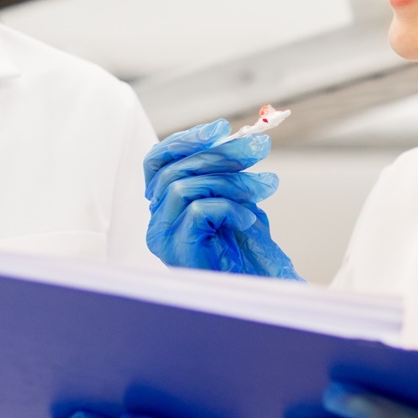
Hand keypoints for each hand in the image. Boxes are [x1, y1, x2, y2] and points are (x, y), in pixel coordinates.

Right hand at [144, 121, 299, 279]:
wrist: (261, 289)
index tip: (220, 128)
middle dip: (220, 153)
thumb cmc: (247, 250)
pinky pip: (196, 210)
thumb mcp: (236, 198)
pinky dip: (229, 208)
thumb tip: (233, 135)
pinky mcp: (176, 249)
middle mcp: (157, 221)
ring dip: (229, 182)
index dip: (185, 139)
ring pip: (183, 186)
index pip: (156, 161)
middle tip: (258, 148)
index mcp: (165, 207)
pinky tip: (248, 220)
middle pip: (173, 169)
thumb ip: (225, 171)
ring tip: (261, 191)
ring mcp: (163, 237)